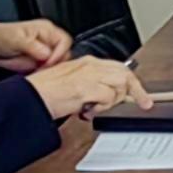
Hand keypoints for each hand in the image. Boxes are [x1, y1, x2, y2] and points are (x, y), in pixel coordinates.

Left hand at [0, 18, 71, 73]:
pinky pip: (49, 72)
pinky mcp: (40, 64)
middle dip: (55, 64)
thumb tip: (47, 54)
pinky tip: (35, 74)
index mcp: (47, 30)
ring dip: (49, 71)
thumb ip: (32, 46)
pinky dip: (44, 75)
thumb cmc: (1, 37)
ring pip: (58, 65)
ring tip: (36, 72)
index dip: (59, 54)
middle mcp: (49, 41)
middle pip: (64, 55)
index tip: (48, 63)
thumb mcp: (17, 39)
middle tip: (41, 69)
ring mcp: (45, 53)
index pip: (64, 42)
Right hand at [36, 57, 150, 121]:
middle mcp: (90, 66)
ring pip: (121, 84)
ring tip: (99, 107)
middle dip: (136, 90)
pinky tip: (90, 110)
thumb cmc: (44, 92)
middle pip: (126, 74)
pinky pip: (108, 97)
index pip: (119, 68)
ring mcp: (88, 76)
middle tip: (141, 102)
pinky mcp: (85, 88)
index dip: (134, 82)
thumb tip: (107, 96)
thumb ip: (91, 86)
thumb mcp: (72, 83)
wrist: (30, 96)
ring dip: (115, 100)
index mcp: (86, 62)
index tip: (142, 94)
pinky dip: (103, 106)